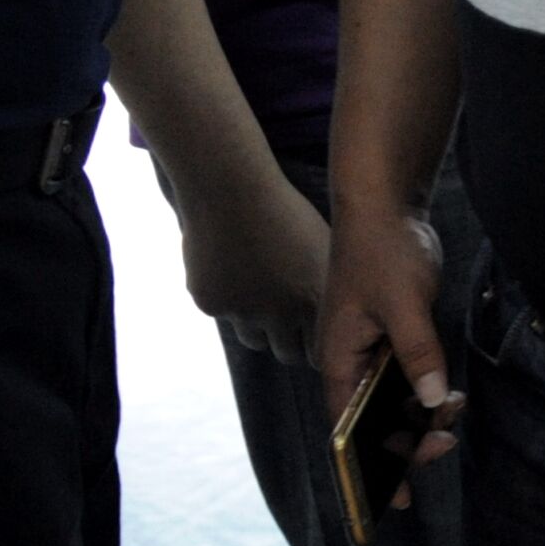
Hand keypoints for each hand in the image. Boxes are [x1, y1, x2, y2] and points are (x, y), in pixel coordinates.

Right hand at [165, 148, 328, 363]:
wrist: (230, 191)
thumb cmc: (284, 211)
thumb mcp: (320, 245)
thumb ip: (324, 283)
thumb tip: (333, 310)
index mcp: (315, 298)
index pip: (321, 351)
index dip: (319, 345)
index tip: (317, 339)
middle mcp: (281, 314)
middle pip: (288, 354)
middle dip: (291, 344)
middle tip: (291, 331)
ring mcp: (242, 313)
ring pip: (255, 340)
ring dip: (259, 328)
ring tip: (262, 300)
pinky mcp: (211, 305)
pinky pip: (224, 315)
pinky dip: (228, 302)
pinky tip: (230, 273)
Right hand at [314, 195, 456, 498]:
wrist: (388, 208)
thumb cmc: (382, 251)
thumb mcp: (402, 305)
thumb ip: (418, 353)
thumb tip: (431, 402)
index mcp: (339, 361)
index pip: (349, 430)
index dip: (370, 468)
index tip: (395, 500)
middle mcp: (352, 362)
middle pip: (375, 423)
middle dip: (408, 441)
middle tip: (444, 444)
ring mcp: (375, 350)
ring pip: (397, 403)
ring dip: (424, 417)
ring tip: (454, 413)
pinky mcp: (397, 336)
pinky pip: (412, 378)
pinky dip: (430, 392)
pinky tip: (452, 397)